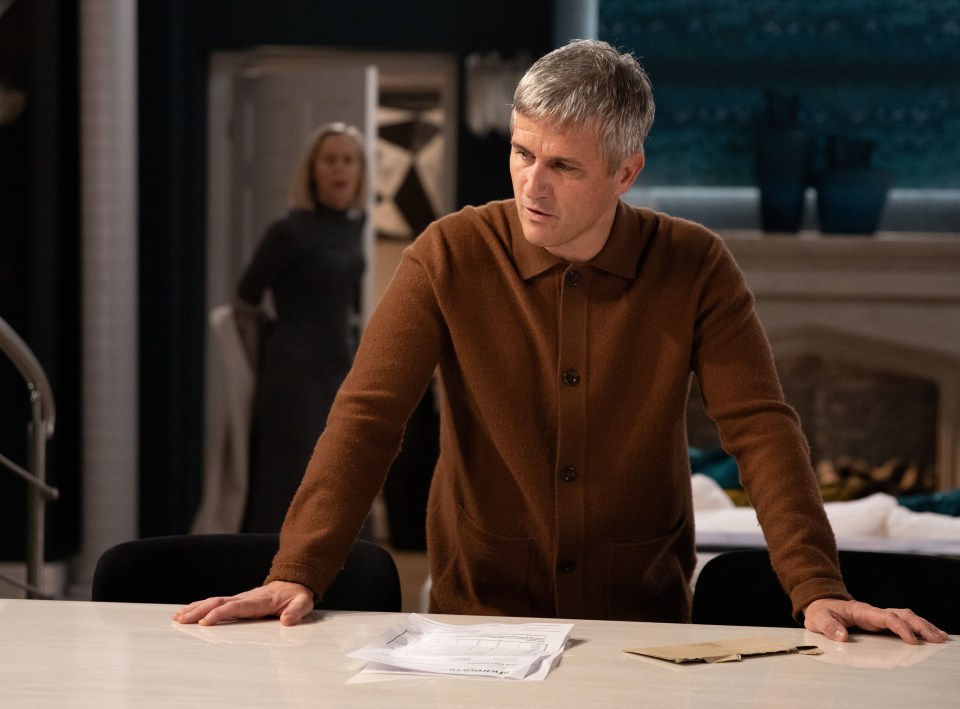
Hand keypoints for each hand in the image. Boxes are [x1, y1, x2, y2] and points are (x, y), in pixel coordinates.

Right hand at [171, 581, 314, 626]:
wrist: (293, 584)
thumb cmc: (296, 597)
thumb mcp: (303, 603)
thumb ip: (296, 611)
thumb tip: (287, 621)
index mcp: (259, 601)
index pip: (236, 607)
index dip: (221, 613)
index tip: (206, 622)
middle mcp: (245, 598)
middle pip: (219, 603)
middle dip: (199, 612)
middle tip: (182, 621)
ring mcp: (239, 598)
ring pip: (213, 602)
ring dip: (194, 609)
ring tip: (177, 617)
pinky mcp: (235, 601)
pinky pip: (214, 603)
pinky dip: (198, 606)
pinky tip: (185, 612)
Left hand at [803, 598, 949, 644]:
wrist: (820, 605)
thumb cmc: (820, 613)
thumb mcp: (819, 619)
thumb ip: (829, 627)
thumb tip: (842, 637)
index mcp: (862, 611)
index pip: (886, 617)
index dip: (900, 627)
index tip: (911, 640)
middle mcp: (874, 612)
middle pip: (903, 615)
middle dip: (921, 626)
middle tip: (937, 638)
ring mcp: (879, 616)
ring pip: (906, 617)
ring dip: (923, 626)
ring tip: (940, 637)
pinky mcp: (881, 622)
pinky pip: (903, 623)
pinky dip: (917, 628)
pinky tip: (929, 635)